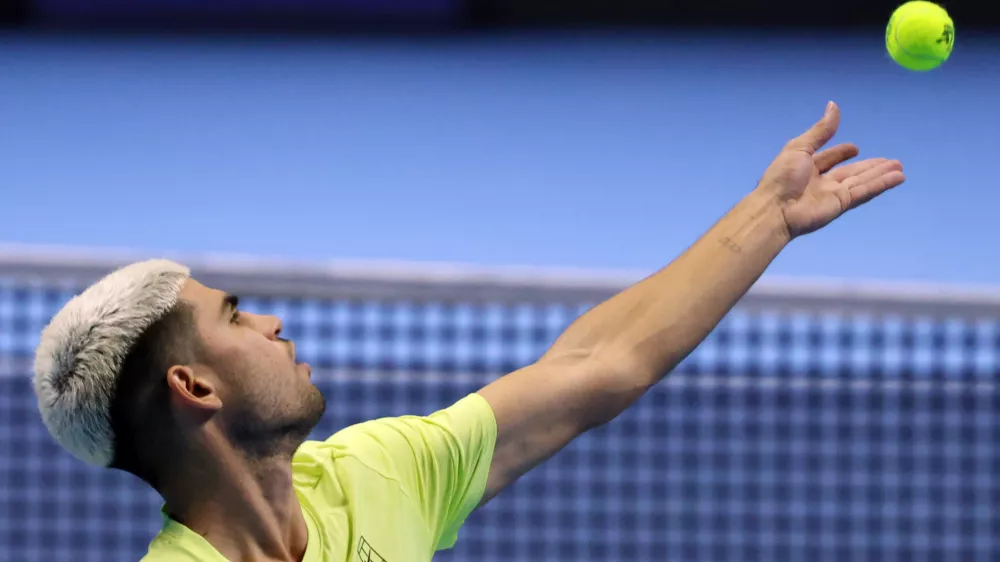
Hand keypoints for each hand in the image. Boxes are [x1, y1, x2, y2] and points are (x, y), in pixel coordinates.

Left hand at [758, 101, 904, 238]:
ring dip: (880, 174)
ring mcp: (832, 194)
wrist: (775, 209)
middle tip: (890, 160)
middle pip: (850, 172)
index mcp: (805, 167)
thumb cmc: (782, 177)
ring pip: (861, 181)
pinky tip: (897, 177)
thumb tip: (833, 105)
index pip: (828, 159)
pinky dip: (881, 184)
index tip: (855, 148)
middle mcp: (820, 181)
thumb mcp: (799, 147)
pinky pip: (864, 191)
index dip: (840, 153)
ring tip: (899, 167)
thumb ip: (820, 130)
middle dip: (870, 166)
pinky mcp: (841, 204)